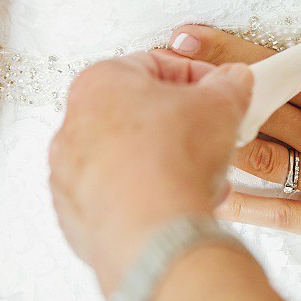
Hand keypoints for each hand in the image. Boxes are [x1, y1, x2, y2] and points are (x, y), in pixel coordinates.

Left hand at [49, 52, 251, 294]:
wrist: (155, 235)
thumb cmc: (172, 164)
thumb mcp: (221, 105)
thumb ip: (229, 85)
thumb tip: (232, 81)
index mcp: (99, 83)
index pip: (155, 65)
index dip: (196, 77)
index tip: (217, 90)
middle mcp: (73, 126)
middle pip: (137, 113)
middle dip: (178, 123)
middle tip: (208, 132)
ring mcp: (69, 175)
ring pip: (126, 157)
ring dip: (164, 161)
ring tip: (200, 172)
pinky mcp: (77, 216)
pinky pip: (117, 196)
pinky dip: (145, 196)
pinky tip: (177, 201)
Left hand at [168, 0, 300, 271]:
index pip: (281, 72)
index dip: (229, 55)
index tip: (189, 39)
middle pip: (258, 112)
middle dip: (206, 93)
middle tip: (159, 76)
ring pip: (260, 161)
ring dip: (213, 142)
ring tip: (167, 130)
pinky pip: (281, 216)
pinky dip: (244, 204)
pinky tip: (208, 193)